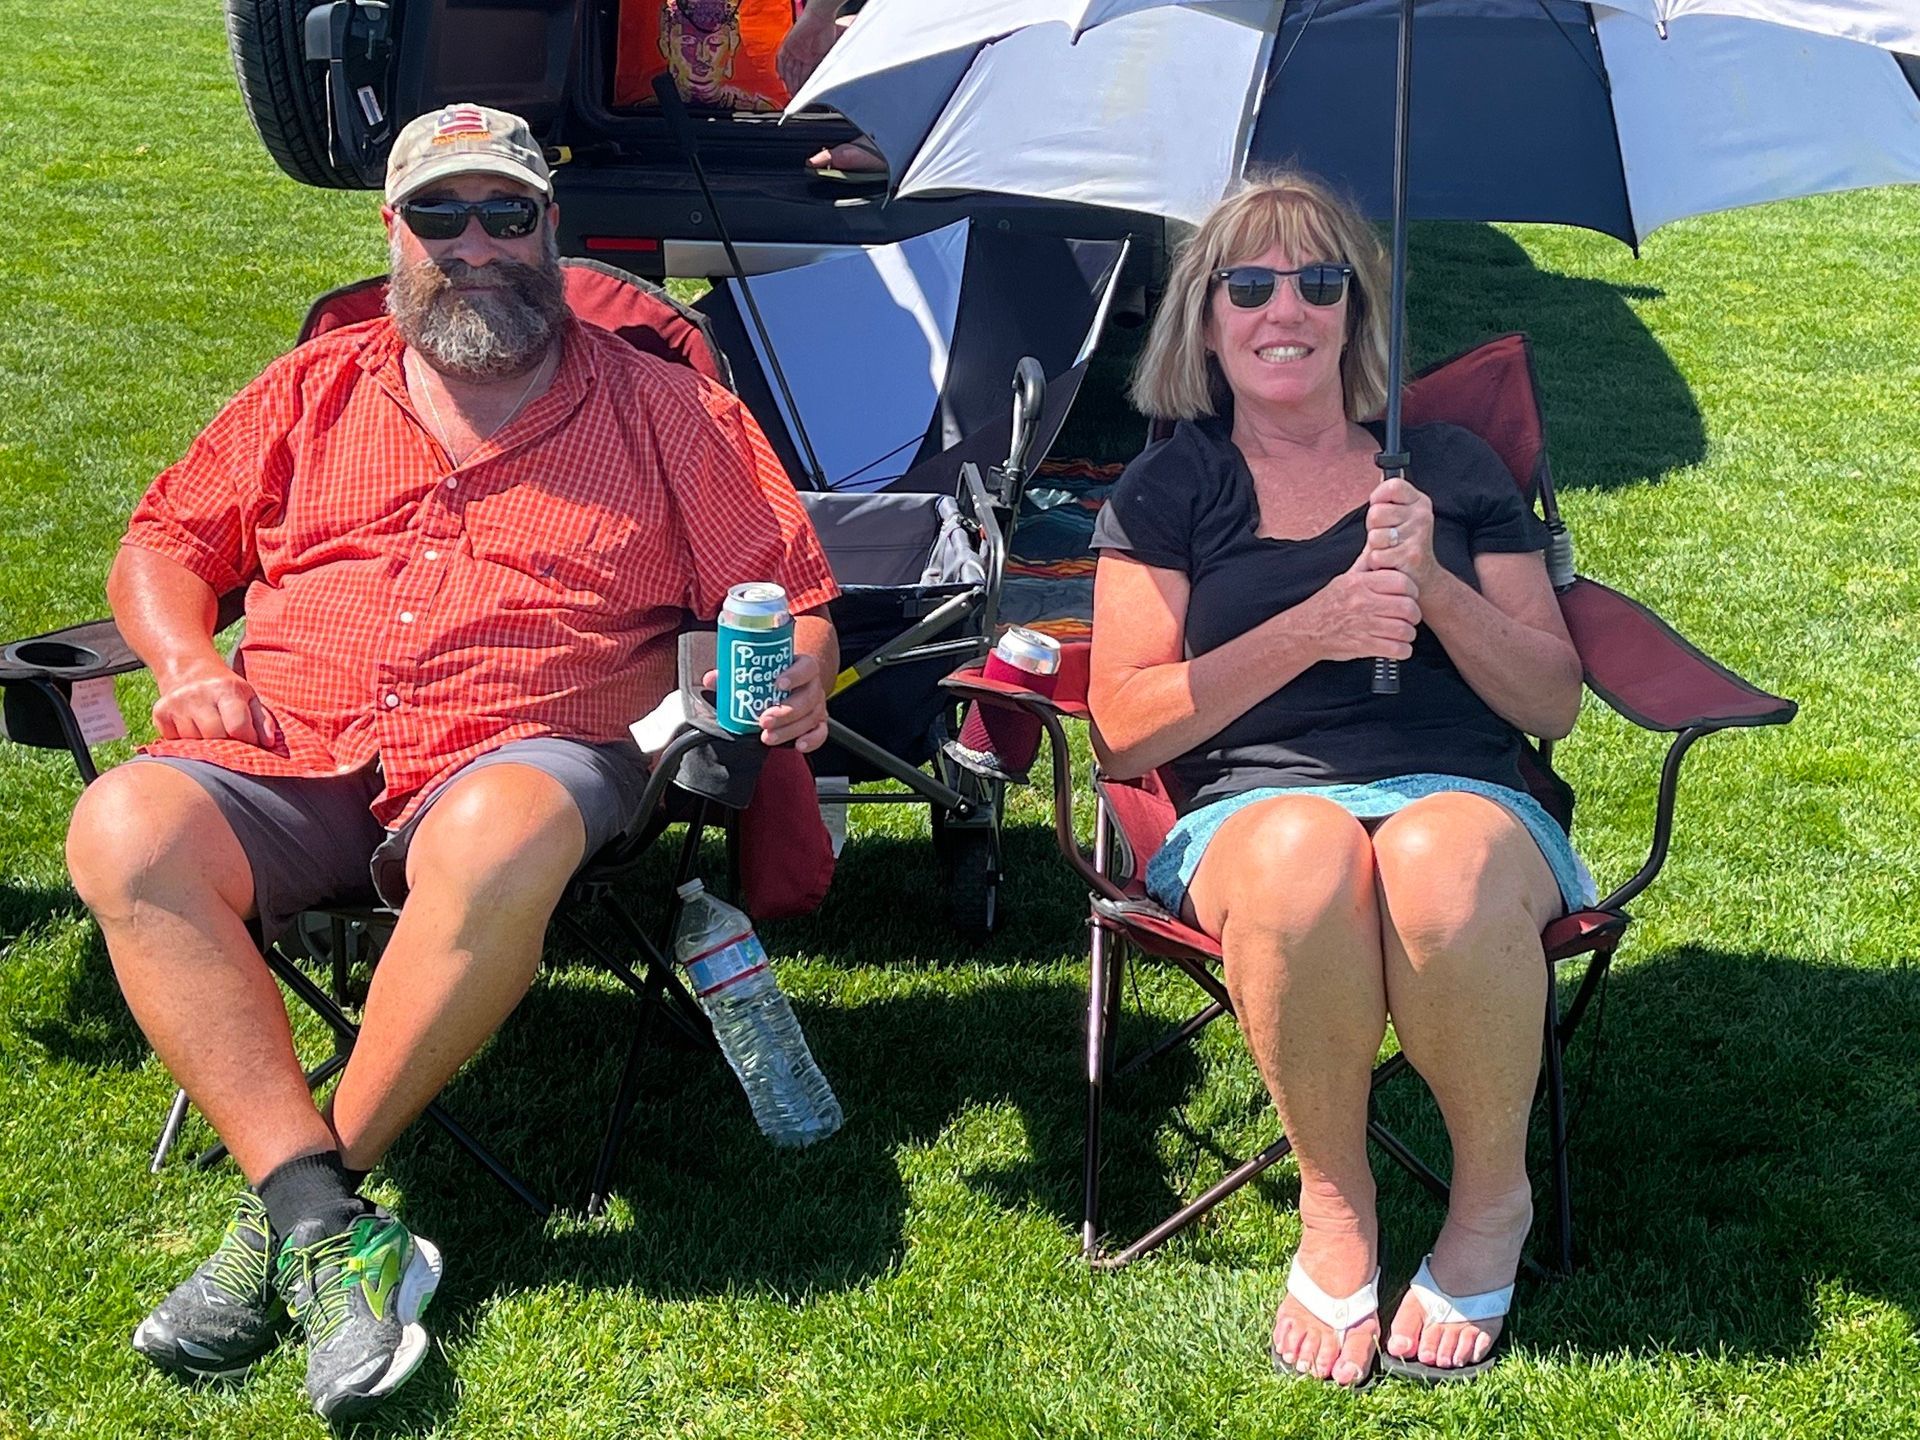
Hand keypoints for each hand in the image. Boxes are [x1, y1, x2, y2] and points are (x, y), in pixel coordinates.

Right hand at [152, 661, 281, 748]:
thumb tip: (269, 744)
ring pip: (194, 742)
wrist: (188, 668)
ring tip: (211, 733)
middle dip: (226, 745)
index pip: (237, 726)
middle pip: (214, 736)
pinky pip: (175, 742)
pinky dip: (186, 743)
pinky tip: (193, 730)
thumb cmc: (226, 689)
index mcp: (226, 688)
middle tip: (230, 742)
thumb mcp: (249, 697)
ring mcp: (176, 703)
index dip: (247, 741)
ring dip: (205, 745)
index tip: (250, 743)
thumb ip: (263, 720)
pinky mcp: (160, 713)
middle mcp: (198, 694)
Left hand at [700, 652, 829, 752]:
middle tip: (764, 720)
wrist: (792, 685)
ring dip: (789, 730)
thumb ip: (734, 675)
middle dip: (785, 712)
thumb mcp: (757, 672)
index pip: (806, 667)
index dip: (795, 675)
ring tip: (768, 737)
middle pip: (807, 698)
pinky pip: (820, 733)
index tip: (778, 683)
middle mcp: (813, 686)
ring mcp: (818, 706)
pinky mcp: (819, 723)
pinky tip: (798, 746)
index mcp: (802, 667)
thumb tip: (711, 680)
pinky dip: (811, 741)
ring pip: (810, 718)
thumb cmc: (771, 678)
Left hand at [777, 1, 845, 94]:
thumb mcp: (825, 54)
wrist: (820, 18)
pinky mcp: (788, 44)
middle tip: (794, 97)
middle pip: (794, 73)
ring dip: (788, 80)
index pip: (804, 75)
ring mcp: (793, 49)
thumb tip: (818, 81)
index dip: (803, 86)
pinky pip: (781, 58)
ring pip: (787, 68)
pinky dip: (780, 67)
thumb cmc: (826, 32)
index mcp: (810, 57)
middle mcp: (800, 54)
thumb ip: (820, 67)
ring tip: (789, 90)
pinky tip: (781, 76)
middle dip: (794, 86)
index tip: (802, 96)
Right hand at [1299, 545, 1421, 663]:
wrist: (1306, 630)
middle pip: (1407, 607)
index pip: (1401, 582)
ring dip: (1409, 633)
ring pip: (1405, 630)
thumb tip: (1378, 543)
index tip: (1411, 595)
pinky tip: (1397, 646)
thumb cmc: (1329, 604)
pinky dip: (1403, 650)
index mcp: (1360, 583)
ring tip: (1404, 632)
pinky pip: (1397, 649)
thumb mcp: (1345, 578)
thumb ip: (1365, 563)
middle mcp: (1362, 603)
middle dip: (1414, 614)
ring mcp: (1364, 626)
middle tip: (1410, 616)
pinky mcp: (1364, 646)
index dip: (1412, 589)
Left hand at [1360, 473, 1438, 589]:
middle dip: (1373, 529)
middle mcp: (1422, 515)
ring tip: (1389, 552)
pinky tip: (1391, 564)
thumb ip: (1389, 498)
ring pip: (1374, 536)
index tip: (1380, 508)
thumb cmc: (1403, 546)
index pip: (1392, 485)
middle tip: (1386, 538)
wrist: (1422, 578)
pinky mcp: (1412, 556)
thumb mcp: (1400, 517)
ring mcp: (1418, 535)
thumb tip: (1381, 475)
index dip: (1378, 498)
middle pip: (1376, 513)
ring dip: (1375, 549)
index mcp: (1419, 502)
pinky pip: (1376, 556)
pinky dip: (1377, 564)